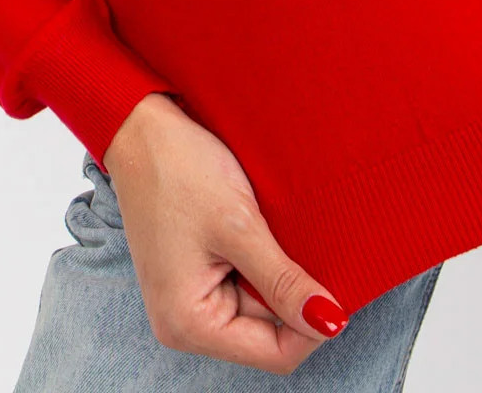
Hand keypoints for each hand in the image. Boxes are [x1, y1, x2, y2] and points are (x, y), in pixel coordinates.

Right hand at [101, 92, 349, 374]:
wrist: (141, 127)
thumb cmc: (178, 170)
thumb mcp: (239, 226)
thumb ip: (283, 281)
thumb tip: (329, 323)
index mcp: (189, 324)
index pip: (275, 354)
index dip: (313, 325)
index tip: (341, 286)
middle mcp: (187, 322)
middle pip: (269, 333)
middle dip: (295, 296)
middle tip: (311, 246)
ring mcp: (191, 298)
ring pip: (261, 307)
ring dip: (280, 275)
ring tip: (283, 231)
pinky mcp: (198, 274)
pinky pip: (247, 284)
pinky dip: (265, 262)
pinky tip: (267, 230)